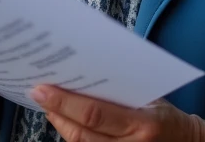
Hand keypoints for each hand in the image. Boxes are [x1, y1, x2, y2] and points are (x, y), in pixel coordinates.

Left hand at [32, 85, 204, 141]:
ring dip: (60, 125)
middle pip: (80, 134)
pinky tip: (64, 121)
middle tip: (38, 93)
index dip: (64, 102)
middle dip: (55, 113)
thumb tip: (82, 70)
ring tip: (48, 105)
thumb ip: (119, 89)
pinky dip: (72, 135)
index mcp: (142, 124)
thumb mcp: (150, 96)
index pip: (94, 114)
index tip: (41, 88)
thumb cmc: (166, 115)